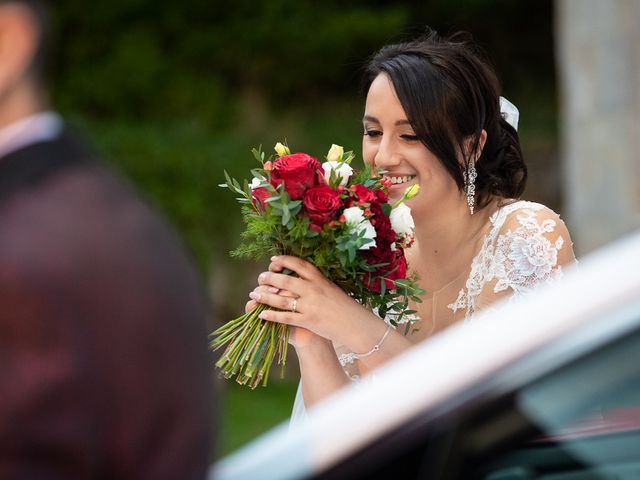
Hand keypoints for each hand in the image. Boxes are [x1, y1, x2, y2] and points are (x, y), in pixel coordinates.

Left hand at [249, 255, 366, 344]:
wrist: (355, 324)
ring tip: (254, 294)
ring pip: (281, 299)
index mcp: (319, 278)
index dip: (283, 260)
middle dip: (269, 278)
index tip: (273, 260)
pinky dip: (271, 316)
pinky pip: (285, 317)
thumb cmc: (344, 306)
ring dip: (265, 296)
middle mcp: (313, 289)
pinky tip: (262, 314)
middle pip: (285, 280)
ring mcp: (310, 305)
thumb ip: (315, 282)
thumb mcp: (331, 287)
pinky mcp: (308, 320)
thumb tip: (298, 276)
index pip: (298, 264)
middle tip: (260, 277)